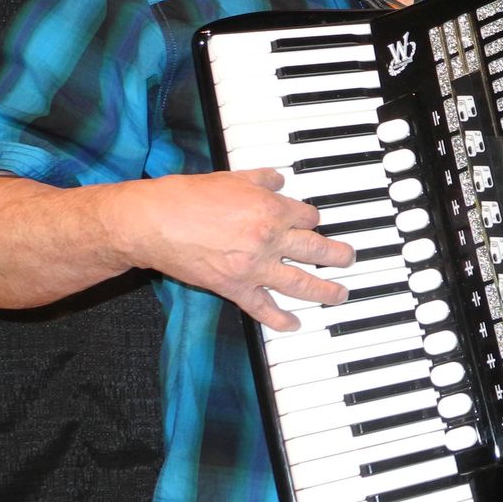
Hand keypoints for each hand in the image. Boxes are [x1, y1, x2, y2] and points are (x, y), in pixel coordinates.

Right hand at [114, 169, 353, 329]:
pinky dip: (279, 318)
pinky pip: (263, 307)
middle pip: (317, 249)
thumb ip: (262, 179)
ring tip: (341, 295)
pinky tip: (294, 324)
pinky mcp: (234, 287)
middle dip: (338, 255)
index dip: (313, 219)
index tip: (314, 224)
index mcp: (272, 209)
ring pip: (301, 282)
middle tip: (349, 258)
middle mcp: (269, 239)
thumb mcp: (232, 177)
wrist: (153, 223)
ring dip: (325, 291)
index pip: (309, 217)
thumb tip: (279, 179)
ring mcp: (254, 267)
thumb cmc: (187, 197)